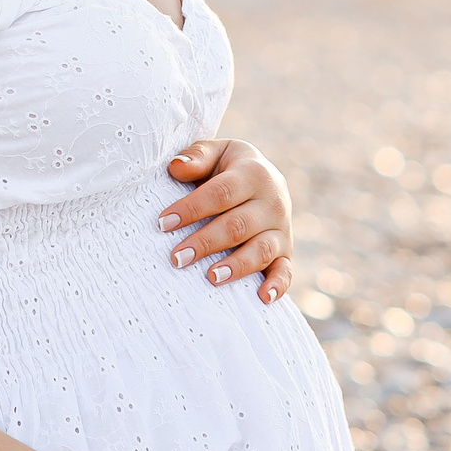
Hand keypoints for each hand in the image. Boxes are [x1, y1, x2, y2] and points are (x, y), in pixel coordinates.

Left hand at [160, 138, 294, 302]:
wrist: (261, 178)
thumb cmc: (227, 168)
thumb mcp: (215, 152)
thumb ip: (197, 156)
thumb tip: (176, 167)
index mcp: (255, 173)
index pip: (221, 193)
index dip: (192, 209)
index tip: (163, 224)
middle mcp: (274, 202)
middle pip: (238, 225)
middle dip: (206, 242)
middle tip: (177, 258)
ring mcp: (282, 230)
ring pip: (261, 250)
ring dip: (236, 266)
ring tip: (210, 277)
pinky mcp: (286, 253)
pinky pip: (286, 271)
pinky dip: (278, 285)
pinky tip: (262, 298)